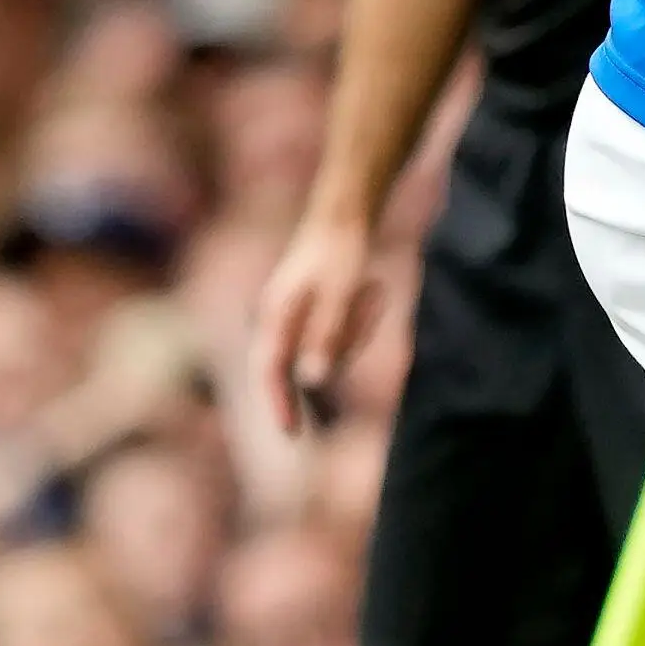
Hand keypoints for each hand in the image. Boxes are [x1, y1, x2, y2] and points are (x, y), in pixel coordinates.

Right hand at [252, 217, 376, 436]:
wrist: (349, 210)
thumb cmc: (342, 249)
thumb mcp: (339, 292)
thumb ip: (324, 335)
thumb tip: (311, 381)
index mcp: (276, 315)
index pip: (269, 372)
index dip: (278, 405)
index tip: (293, 435)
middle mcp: (280, 318)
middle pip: (310, 360)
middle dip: (347, 343)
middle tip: (373, 297)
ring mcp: (299, 314)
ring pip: (332, 348)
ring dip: (359, 327)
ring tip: (375, 289)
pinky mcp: (318, 309)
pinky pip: (343, 332)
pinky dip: (362, 318)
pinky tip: (375, 289)